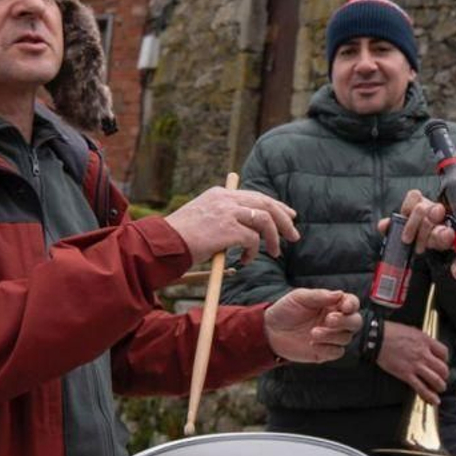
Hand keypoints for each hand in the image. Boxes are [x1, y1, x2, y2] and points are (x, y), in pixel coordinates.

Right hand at [163, 184, 299, 263]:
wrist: (162, 244)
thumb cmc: (179, 239)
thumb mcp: (204, 221)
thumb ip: (225, 219)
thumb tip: (250, 230)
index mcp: (220, 194)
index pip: (256, 196)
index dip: (276, 206)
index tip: (289, 216)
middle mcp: (225, 198)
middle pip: (266, 203)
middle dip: (284, 220)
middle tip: (294, 236)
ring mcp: (226, 211)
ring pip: (264, 219)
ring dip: (273, 238)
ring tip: (274, 253)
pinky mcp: (227, 228)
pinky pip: (252, 238)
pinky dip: (254, 251)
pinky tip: (245, 260)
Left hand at [264, 289, 359, 362]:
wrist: (269, 330)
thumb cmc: (286, 310)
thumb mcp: (300, 297)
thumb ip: (320, 296)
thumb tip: (339, 294)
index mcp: (332, 305)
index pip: (352, 303)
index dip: (352, 304)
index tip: (344, 306)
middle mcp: (336, 321)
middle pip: (355, 322)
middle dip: (345, 321)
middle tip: (328, 320)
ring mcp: (331, 337)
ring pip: (346, 338)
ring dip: (332, 335)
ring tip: (313, 333)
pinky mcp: (324, 352)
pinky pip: (337, 352)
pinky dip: (328, 348)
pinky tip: (313, 344)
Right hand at [377, 321, 449, 404]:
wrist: (377, 338)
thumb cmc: (391, 332)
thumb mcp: (411, 330)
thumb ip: (420, 338)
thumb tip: (424, 343)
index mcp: (425, 341)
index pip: (444, 352)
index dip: (445, 360)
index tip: (442, 362)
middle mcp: (423, 354)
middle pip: (442, 368)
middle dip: (444, 375)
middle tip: (442, 378)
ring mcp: (415, 365)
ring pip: (436, 380)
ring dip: (440, 386)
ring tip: (440, 389)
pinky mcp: (406, 374)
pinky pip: (421, 388)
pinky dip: (430, 396)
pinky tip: (434, 400)